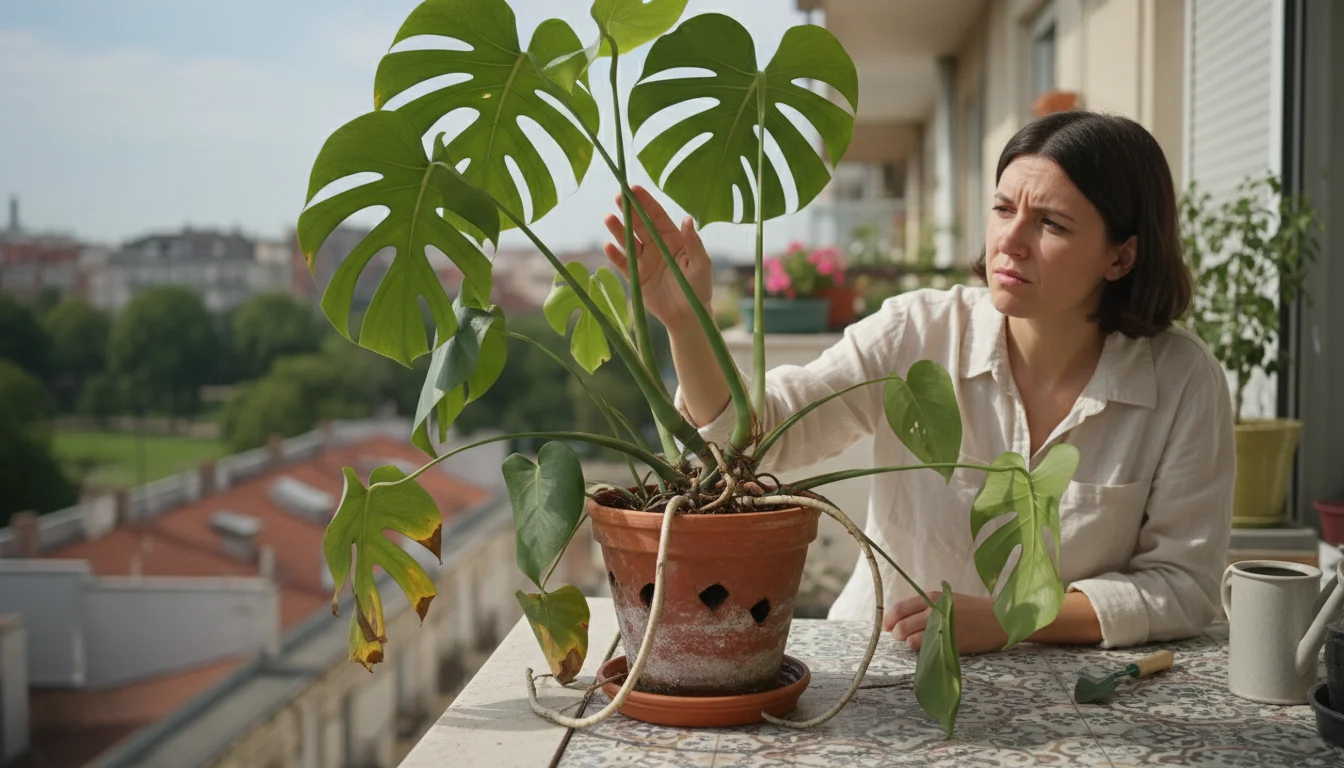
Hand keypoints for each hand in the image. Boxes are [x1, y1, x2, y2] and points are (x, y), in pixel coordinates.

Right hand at [603, 185, 712, 331]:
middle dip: (629, 210)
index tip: (634, 188)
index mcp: (673, 239)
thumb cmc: (698, 288)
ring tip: (608, 218)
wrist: (688, 316)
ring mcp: (645, 260)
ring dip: (618, 229)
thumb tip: (687, 218)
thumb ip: (693, 242)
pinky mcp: (636, 276)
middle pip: (640, 224)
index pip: (657, 216)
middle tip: (618, 196)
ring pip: (628, 240)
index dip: (646, 202)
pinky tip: (608, 246)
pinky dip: (615, 255)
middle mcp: (656, 246)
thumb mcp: (700, 264)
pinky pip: (623, 263)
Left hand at [885, 591, 1008, 654]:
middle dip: (897, 634)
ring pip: (911, 640)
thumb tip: (899, 618)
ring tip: (917, 642)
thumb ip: (924, 606)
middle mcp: (934, 611)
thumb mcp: (947, 600)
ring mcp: (942, 629)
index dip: (889, 620)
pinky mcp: (950, 644)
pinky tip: (929, 648)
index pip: (900, 608)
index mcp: (932, 597)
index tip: (887, 626)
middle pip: (902, 627)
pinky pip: (927, 651)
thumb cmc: (971, 609)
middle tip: (901, 636)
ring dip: (909, 643)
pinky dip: (923, 651)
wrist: (998, 619)